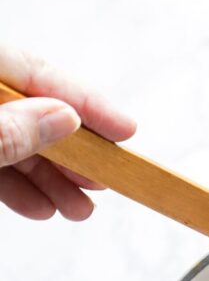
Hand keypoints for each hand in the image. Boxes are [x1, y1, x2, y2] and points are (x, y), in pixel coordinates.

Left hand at [0, 46, 135, 219]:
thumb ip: (11, 129)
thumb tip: (65, 118)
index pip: (36, 71)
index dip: (85, 102)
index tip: (124, 130)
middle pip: (30, 109)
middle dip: (71, 152)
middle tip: (103, 180)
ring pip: (13, 141)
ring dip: (50, 179)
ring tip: (78, 208)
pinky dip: (19, 186)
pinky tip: (42, 206)